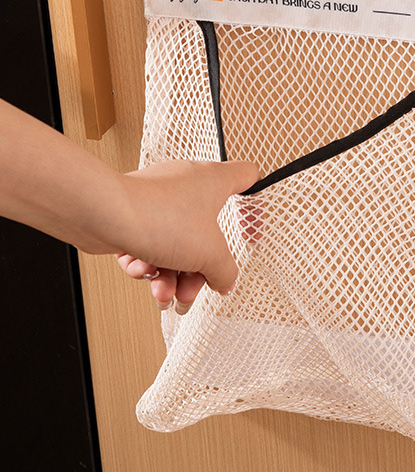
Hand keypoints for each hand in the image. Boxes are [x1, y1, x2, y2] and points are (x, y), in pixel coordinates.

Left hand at [113, 159, 259, 313]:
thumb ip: (225, 271)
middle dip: (198, 269)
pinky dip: (147, 264)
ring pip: (175, 245)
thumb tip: (225, 281)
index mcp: (214, 182)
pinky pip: (148, 245)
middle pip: (206, 233)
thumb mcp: (210, 254)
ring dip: (171, 276)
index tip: (249, 233)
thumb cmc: (160, 216)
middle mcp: (186, 187)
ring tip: (163, 293)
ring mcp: (158, 200)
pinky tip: (143, 272)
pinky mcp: (133, 215)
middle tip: (191, 290)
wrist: (106, 215)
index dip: (252, 205)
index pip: (246, 178)